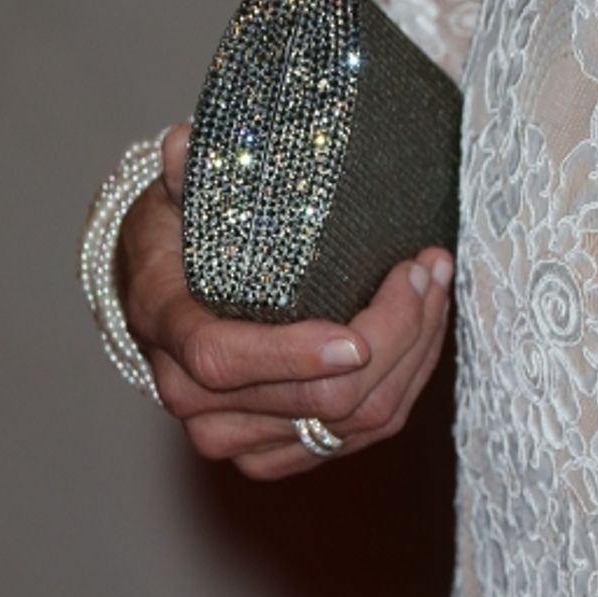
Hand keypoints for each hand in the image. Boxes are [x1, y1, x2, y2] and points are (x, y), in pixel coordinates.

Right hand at [118, 123, 453, 478]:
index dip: (294, 356)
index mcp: (167, 330)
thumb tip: (184, 143)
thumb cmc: (176, 241)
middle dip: (394, 334)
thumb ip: (185, 174)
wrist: (163, 302)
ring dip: (414, 353)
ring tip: (435, 283)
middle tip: (426, 268)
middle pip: (319, 399)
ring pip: (355, 422)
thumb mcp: (174, 199)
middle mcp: (196, 402)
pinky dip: (406, 381)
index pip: (224, 359)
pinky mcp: (277, 453)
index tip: (357, 339)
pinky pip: (363, 434)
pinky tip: (425, 327)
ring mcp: (238, 437)